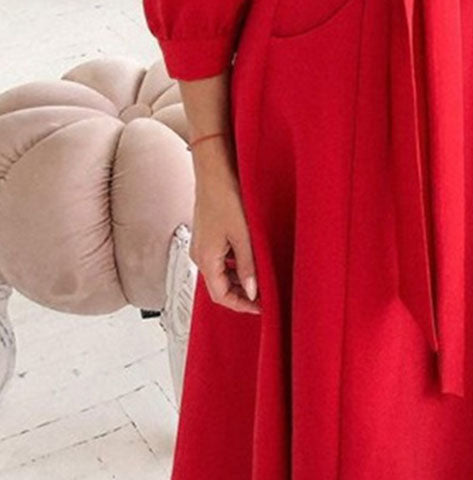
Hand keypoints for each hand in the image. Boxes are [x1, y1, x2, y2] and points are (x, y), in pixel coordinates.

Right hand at [190, 150, 260, 314]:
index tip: (260, 307)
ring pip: (220, 274)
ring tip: (261, 279)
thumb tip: (253, 291)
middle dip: (242, 295)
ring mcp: (202, 245)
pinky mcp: (208, 236)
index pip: (221, 296)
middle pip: (219, 287)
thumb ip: (246, 266)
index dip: (241, 305)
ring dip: (239, 280)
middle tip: (264, 296)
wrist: (214, 171)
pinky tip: (250, 259)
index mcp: (205, 259)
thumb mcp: (242, 236)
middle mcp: (200, 255)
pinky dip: (234, 266)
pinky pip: (220, 260)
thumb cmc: (224, 197)